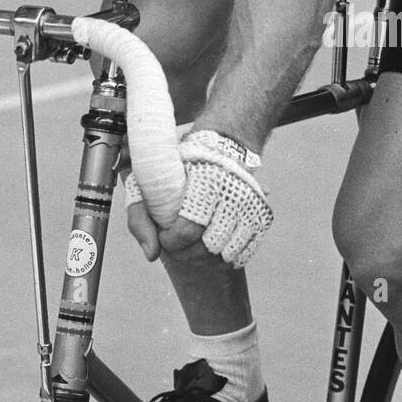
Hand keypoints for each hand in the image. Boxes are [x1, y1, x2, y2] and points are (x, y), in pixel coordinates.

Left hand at [123, 131, 272, 266]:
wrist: (221, 143)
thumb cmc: (179, 167)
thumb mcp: (149, 181)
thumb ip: (139, 218)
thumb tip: (151, 254)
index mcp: (204, 180)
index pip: (187, 231)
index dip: (170, 242)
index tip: (163, 234)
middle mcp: (232, 192)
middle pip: (207, 248)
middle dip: (185, 253)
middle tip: (175, 243)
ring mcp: (250, 206)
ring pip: (226, 255)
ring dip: (205, 258)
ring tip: (192, 244)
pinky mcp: (261, 216)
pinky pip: (244, 253)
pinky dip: (226, 258)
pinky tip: (211, 247)